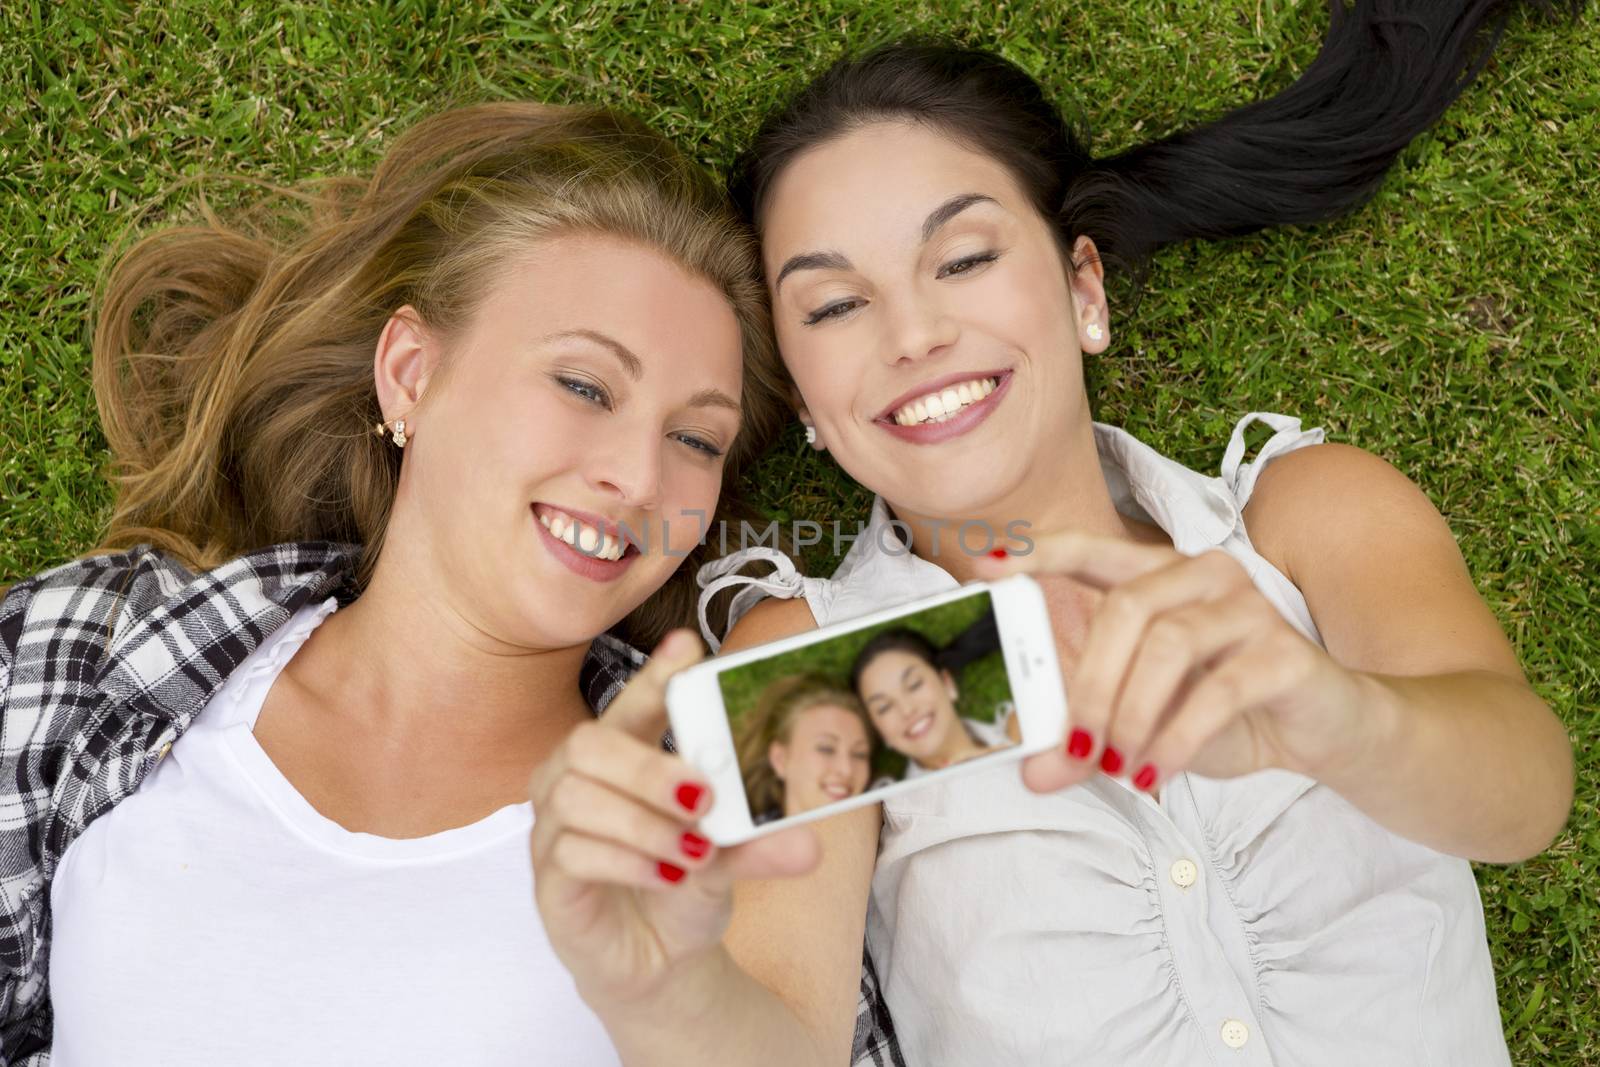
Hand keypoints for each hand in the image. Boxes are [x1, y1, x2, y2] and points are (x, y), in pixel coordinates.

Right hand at [528, 629, 819, 1014]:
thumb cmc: (681, 887)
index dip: (654, 675)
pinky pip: (569, 852)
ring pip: (575, 797)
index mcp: (621, 758)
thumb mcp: (729, 859)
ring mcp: (555, 833)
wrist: (660, 964)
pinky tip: (664, 876)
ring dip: (642, 823)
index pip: (630, 704)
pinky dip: (624, 860)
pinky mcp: (549, 884)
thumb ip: (758, 842)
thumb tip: (810, 841)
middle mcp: (578, 784)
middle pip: (587, 742)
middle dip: (647, 766)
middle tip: (703, 797)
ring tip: (693, 854)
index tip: (688, 647)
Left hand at [977, 534, 1374, 794]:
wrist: (1329, 734)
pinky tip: (1155, 773)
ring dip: (1130, 715)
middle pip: (1126, 609)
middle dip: (1089, 685)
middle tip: (1075, 746)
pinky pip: (1217, 690)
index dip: (1042, 554)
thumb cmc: (1230, 714)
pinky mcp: (1285, 653)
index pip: (1094, 551)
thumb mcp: (1148, 724)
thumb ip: (1090, 739)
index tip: (988, 570)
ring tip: (1117, 766)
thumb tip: (1034, 773)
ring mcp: (1250, 609)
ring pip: (1168, 645)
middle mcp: (1207, 576)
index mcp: (1164, 576)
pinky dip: (1175, 738)